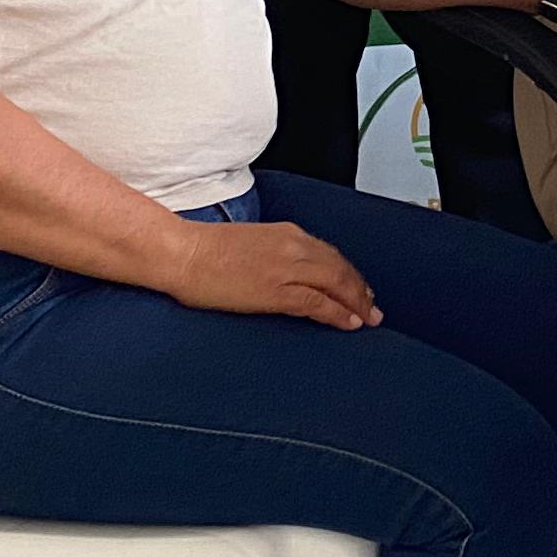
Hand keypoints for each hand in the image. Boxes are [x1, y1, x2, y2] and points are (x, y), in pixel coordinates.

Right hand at [156, 218, 380, 328]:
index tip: (359, 288)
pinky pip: (318, 303)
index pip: (330, 254)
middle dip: (360, 289)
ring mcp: (287, 268)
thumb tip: (286, 274)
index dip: (349, 274)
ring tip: (368, 319)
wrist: (182, 252)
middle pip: (341, 268)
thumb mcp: (250, 245)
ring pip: (337, 284)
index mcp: (287, 233)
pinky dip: (338, 313)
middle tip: (374, 309)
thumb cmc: (205, 251)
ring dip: (357, 303)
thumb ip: (274, 255)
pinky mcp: (276, 291)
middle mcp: (294, 246)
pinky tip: (350, 323)